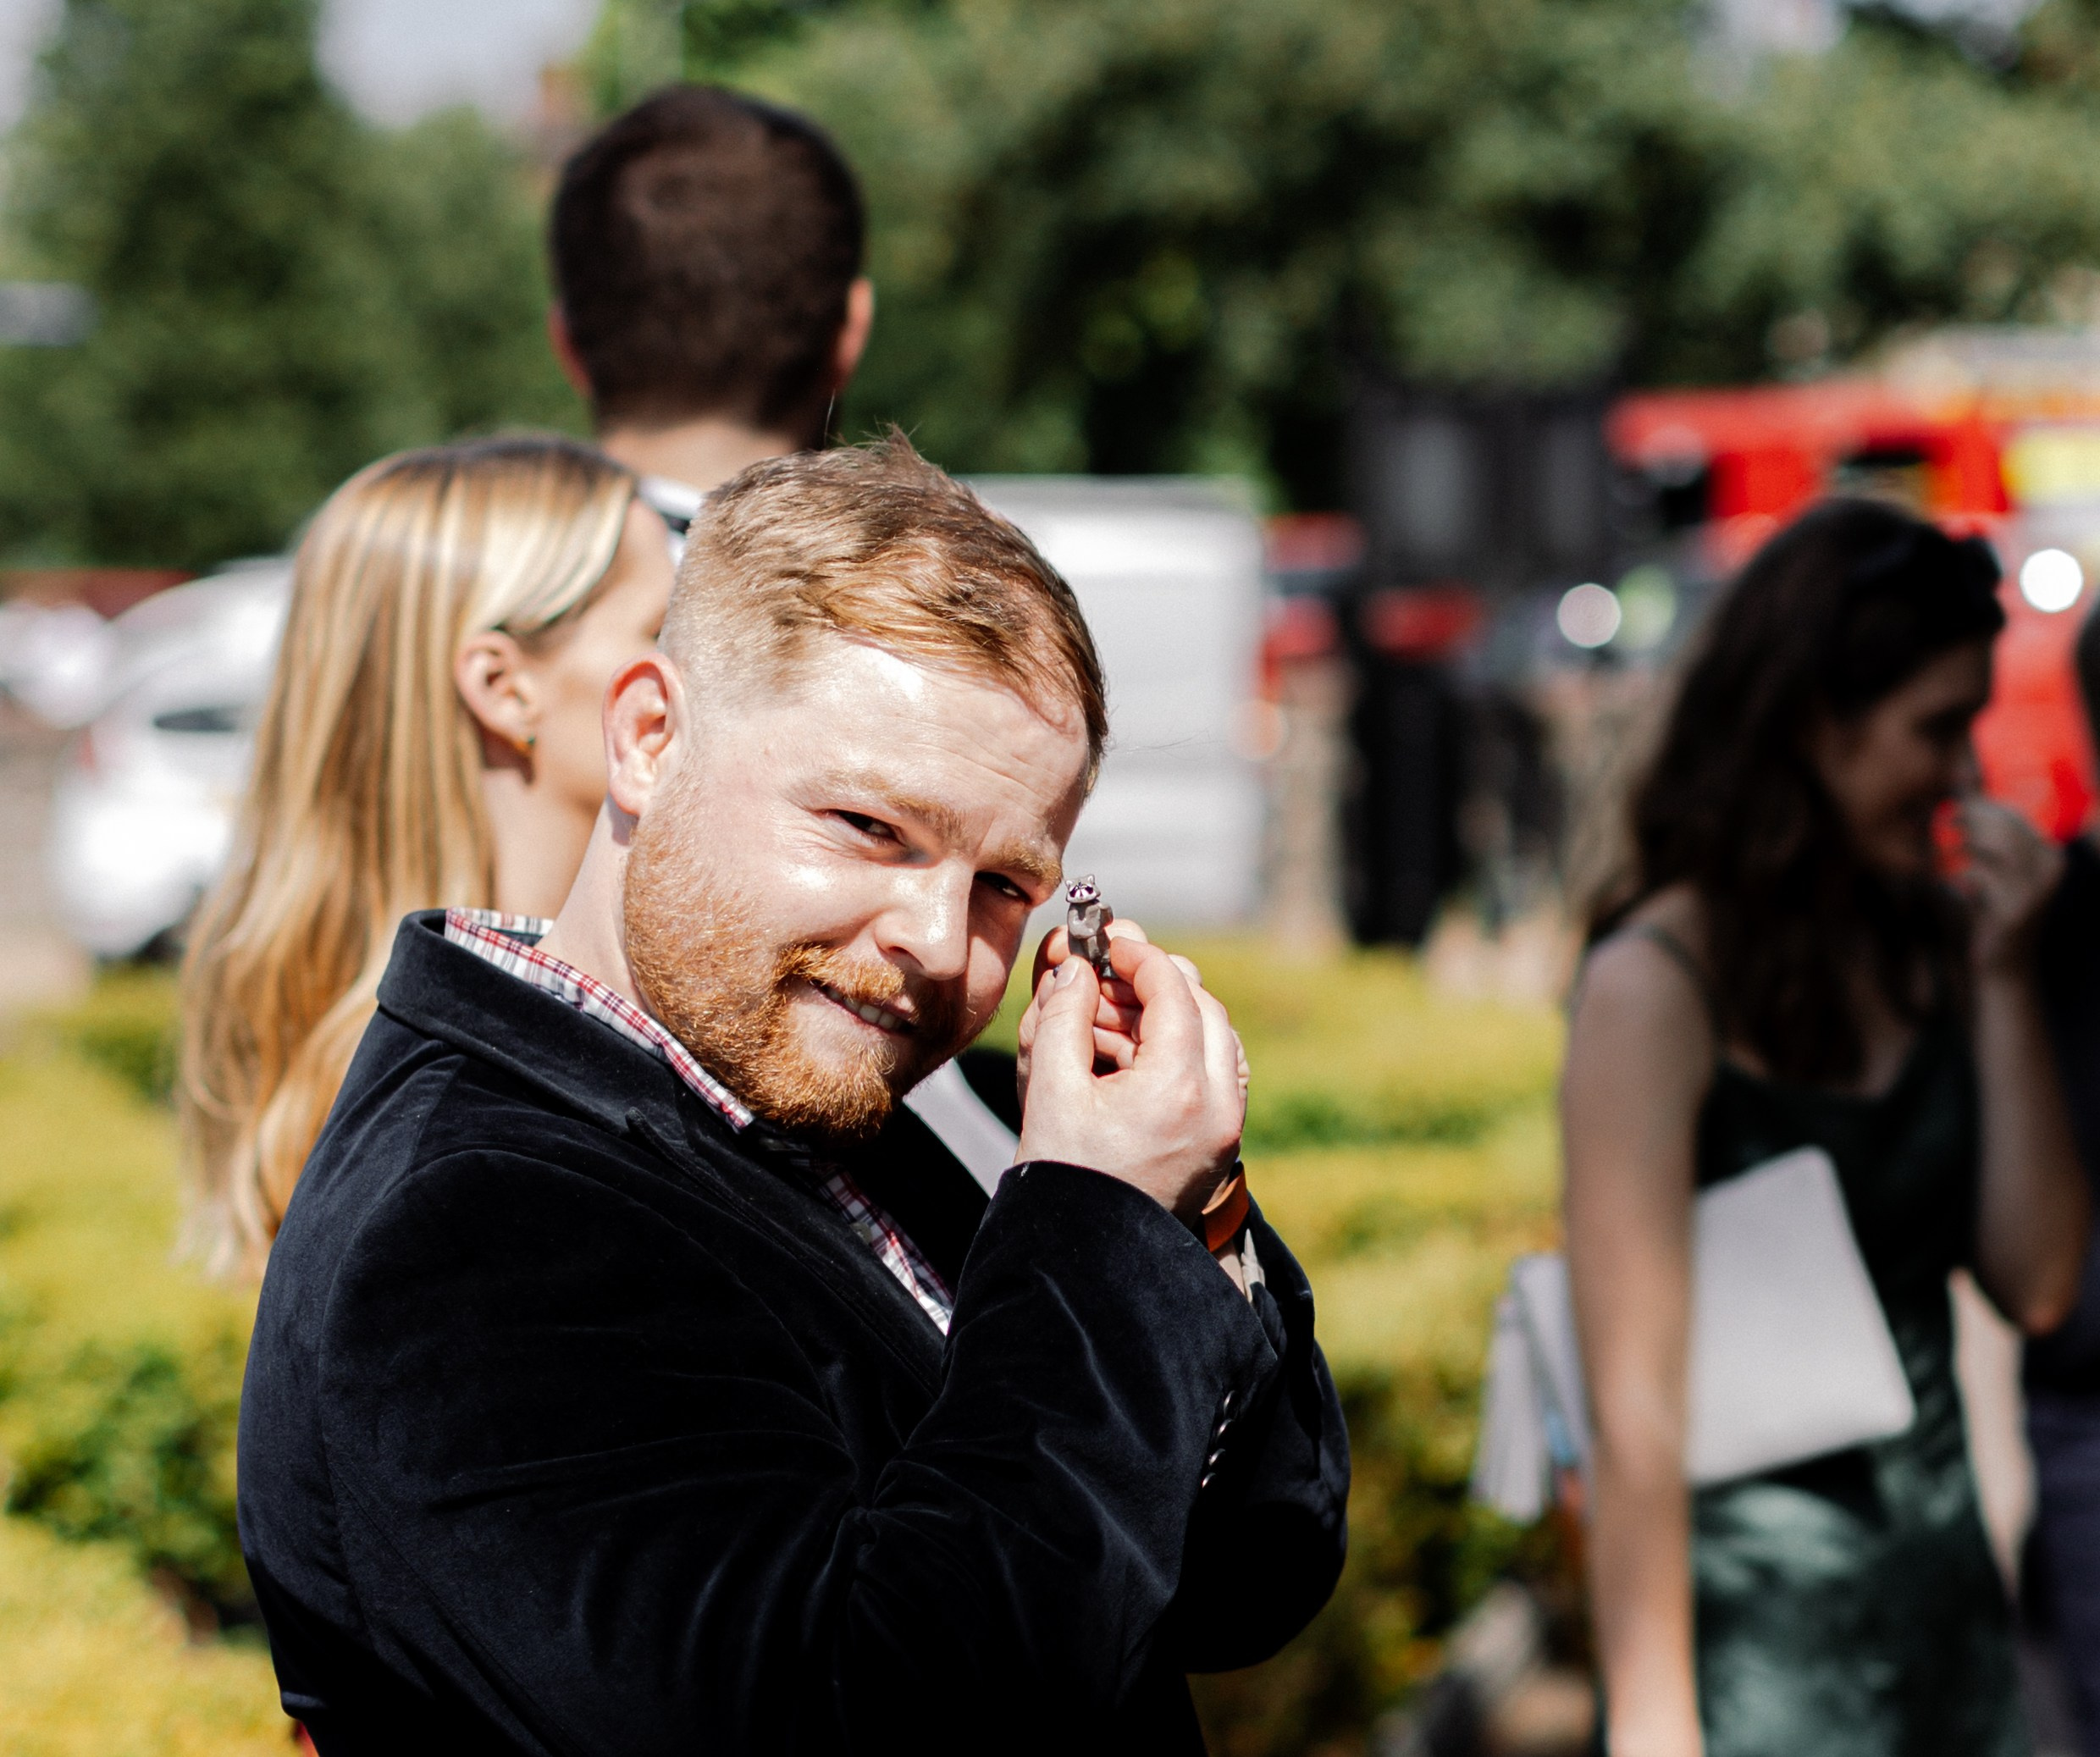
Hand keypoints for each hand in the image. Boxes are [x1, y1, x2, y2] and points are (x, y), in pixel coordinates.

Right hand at [1015, 932, 1247, 1218]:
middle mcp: (1217, 1105)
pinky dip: (1182, 1050)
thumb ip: (1063, 1016)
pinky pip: (1216, 1074)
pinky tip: (1133, 1054)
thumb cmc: (1063, 1178)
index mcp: (1178, 1087)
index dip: (1139, 956)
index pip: (1174, 989)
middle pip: (1205, 1008)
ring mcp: (1226, 1128)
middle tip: (1107, 976)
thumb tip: (1077, 969)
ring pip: (1217, 1039)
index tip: (1107, 943)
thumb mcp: (1050, 1090)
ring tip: (1113, 1018)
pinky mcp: (1221, 1144)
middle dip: (1157, 983)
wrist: (1088, 1259)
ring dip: (1172, 1015)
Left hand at [1957, 796, 2062, 978]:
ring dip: (1966, 841)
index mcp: (2049, 857)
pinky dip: (1960, 870)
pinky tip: (1948, 876)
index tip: (1957, 804)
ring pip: (1998, 847)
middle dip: (1974, 818)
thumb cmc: (1992, 910)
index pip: (2015, 818)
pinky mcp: (2015, 911)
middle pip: (2007, 827)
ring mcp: (2035, 892)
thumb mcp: (1994, 871)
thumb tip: (1961, 788)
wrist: (2003, 963)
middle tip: (1947, 819)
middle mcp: (2050, 871)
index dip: (1983, 807)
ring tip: (1945, 845)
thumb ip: (1985, 836)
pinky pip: (1982, 876)